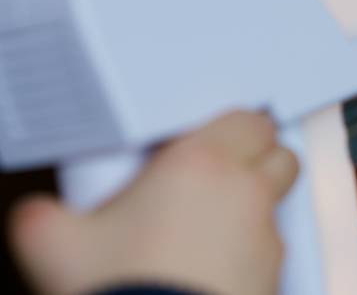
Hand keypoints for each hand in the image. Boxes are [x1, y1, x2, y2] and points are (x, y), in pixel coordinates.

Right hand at [8, 111, 297, 294]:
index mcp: (201, 163)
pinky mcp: (277, 273)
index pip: (248, 119)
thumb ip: (45, 216)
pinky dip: (253, 250)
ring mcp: (267, 234)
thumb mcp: (55, 245)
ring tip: (211, 226)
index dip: (234, 129)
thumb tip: (38, 216)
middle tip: (221, 176)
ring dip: (254, 205)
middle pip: (278, 153)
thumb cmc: (120, 289)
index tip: (210, 143)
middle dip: (258, 159)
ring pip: (277, 202)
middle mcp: (244, 191)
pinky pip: (273, 248)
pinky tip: (216, 265)